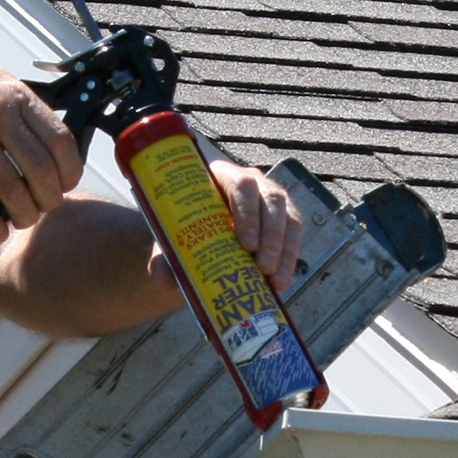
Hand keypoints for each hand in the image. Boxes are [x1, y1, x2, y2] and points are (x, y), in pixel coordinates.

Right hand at [0, 55, 84, 242]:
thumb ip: (25, 110)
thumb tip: (58, 147)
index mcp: (15, 95)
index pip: (61, 140)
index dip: (69, 171)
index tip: (65, 185)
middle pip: (41, 170)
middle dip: (49, 199)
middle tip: (44, 207)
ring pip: (12, 190)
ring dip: (23, 215)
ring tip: (22, 220)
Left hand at [149, 159, 306, 297]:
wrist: (199, 237)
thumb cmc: (186, 231)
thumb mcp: (173, 241)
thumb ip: (164, 258)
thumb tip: (162, 279)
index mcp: (221, 176)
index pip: (241, 185)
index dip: (247, 212)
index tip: (246, 243)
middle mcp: (252, 182)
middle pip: (270, 200)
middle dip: (270, 235)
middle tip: (262, 266)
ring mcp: (271, 198)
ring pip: (287, 217)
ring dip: (283, 250)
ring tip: (273, 280)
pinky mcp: (285, 217)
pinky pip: (295, 235)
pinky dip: (289, 259)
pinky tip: (282, 281)